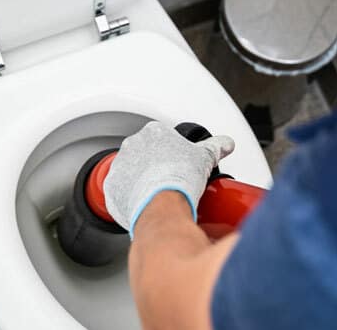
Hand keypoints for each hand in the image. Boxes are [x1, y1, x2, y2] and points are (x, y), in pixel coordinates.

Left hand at [103, 121, 234, 235]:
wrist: (161, 203)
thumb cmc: (180, 177)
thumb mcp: (205, 157)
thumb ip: (216, 146)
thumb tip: (226, 143)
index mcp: (154, 132)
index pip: (162, 138)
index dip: (172, 153)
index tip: (178, 164)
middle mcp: (133, 145)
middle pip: (144, 154)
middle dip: (155, 166)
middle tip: (169, 180)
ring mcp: (119, 165)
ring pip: (131, 172)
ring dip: (141, 181)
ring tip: (158, 195)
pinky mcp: (111, 187)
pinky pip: (120, 191)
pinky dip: (130, 198)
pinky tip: (145, 204)